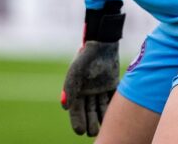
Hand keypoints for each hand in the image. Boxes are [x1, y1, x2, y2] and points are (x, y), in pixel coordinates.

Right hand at [61, 1, 123, 135]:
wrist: (102, 44)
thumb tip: (64, 107)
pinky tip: (113, 117)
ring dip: (101, 119)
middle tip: (92, 132)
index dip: (77, 122)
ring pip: (101, 108)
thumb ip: (69, 88)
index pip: (76, 110)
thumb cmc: (85, 57)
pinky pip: (111, 100)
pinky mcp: (111, 85)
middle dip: (90, 123)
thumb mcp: (75, 72)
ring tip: (103, 127)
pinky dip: (112, 108)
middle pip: (89, 112)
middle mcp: (88, 91)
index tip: (80, 132)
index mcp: (77, 90)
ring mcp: (100, 89)